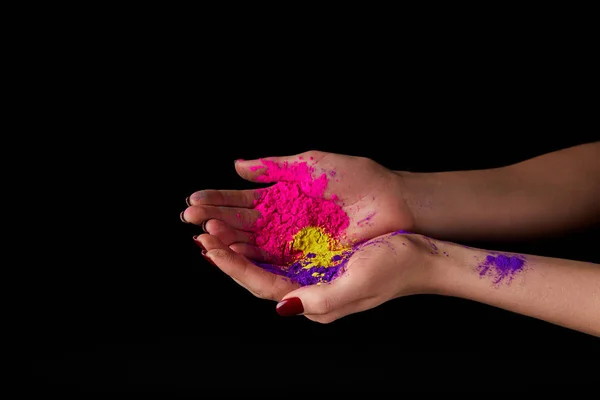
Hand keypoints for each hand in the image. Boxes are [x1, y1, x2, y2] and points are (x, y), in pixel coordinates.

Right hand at [183, 151, 412, 261]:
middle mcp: (284, 221)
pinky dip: (250, 256)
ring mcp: (294, 240)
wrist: (391, 199)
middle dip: (215, 220)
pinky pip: (273, 259)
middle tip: (189, 219)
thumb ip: (273, 166)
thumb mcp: (310, 164)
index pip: (243, 200)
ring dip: (227, 239)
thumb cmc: (356, 177)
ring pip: (253, 243)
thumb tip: (236, 165)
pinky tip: (229, 250)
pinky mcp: (306, 257)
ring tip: (204, 234)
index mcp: (283, 196)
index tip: (193, 200)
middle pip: (242, 223)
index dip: (218, 200)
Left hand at [195, 231, 435, 322]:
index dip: (234, 268)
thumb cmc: (394, 269)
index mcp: (314, 301)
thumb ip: (321, 299)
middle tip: (202, 234)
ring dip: (240, 246)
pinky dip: (261, 241)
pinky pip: (282, 251)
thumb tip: (284, 306)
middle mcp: (308, 290)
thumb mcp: (358, 284)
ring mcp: (313, 275)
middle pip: (257, 275)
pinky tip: (247, 230)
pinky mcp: (319, 260)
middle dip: (228, 256)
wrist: (421, 257)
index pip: (262, 286)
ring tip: (215, 228)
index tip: (210, 247)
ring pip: (266, 262)